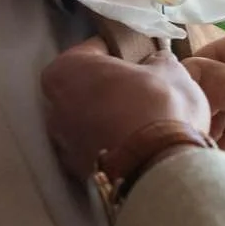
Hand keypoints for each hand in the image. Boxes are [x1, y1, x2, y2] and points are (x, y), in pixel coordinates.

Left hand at [42, 38, 210, 180]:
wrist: (157, 168)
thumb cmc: (157, 106)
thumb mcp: (169, 71)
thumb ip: (158, 62)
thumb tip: (157, 63)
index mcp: (66, 71)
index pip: (91, 51)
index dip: (117, 52)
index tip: (136, 58)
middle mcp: (54, 107)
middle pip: (83, 90)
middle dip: (107, 90)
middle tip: (139, 92)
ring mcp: (63, 145)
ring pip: (86, 125)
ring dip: (107, 122)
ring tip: (139, 125)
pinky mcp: (78, 174)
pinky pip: (96, 152)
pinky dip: (111, 148)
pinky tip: (135, 149)